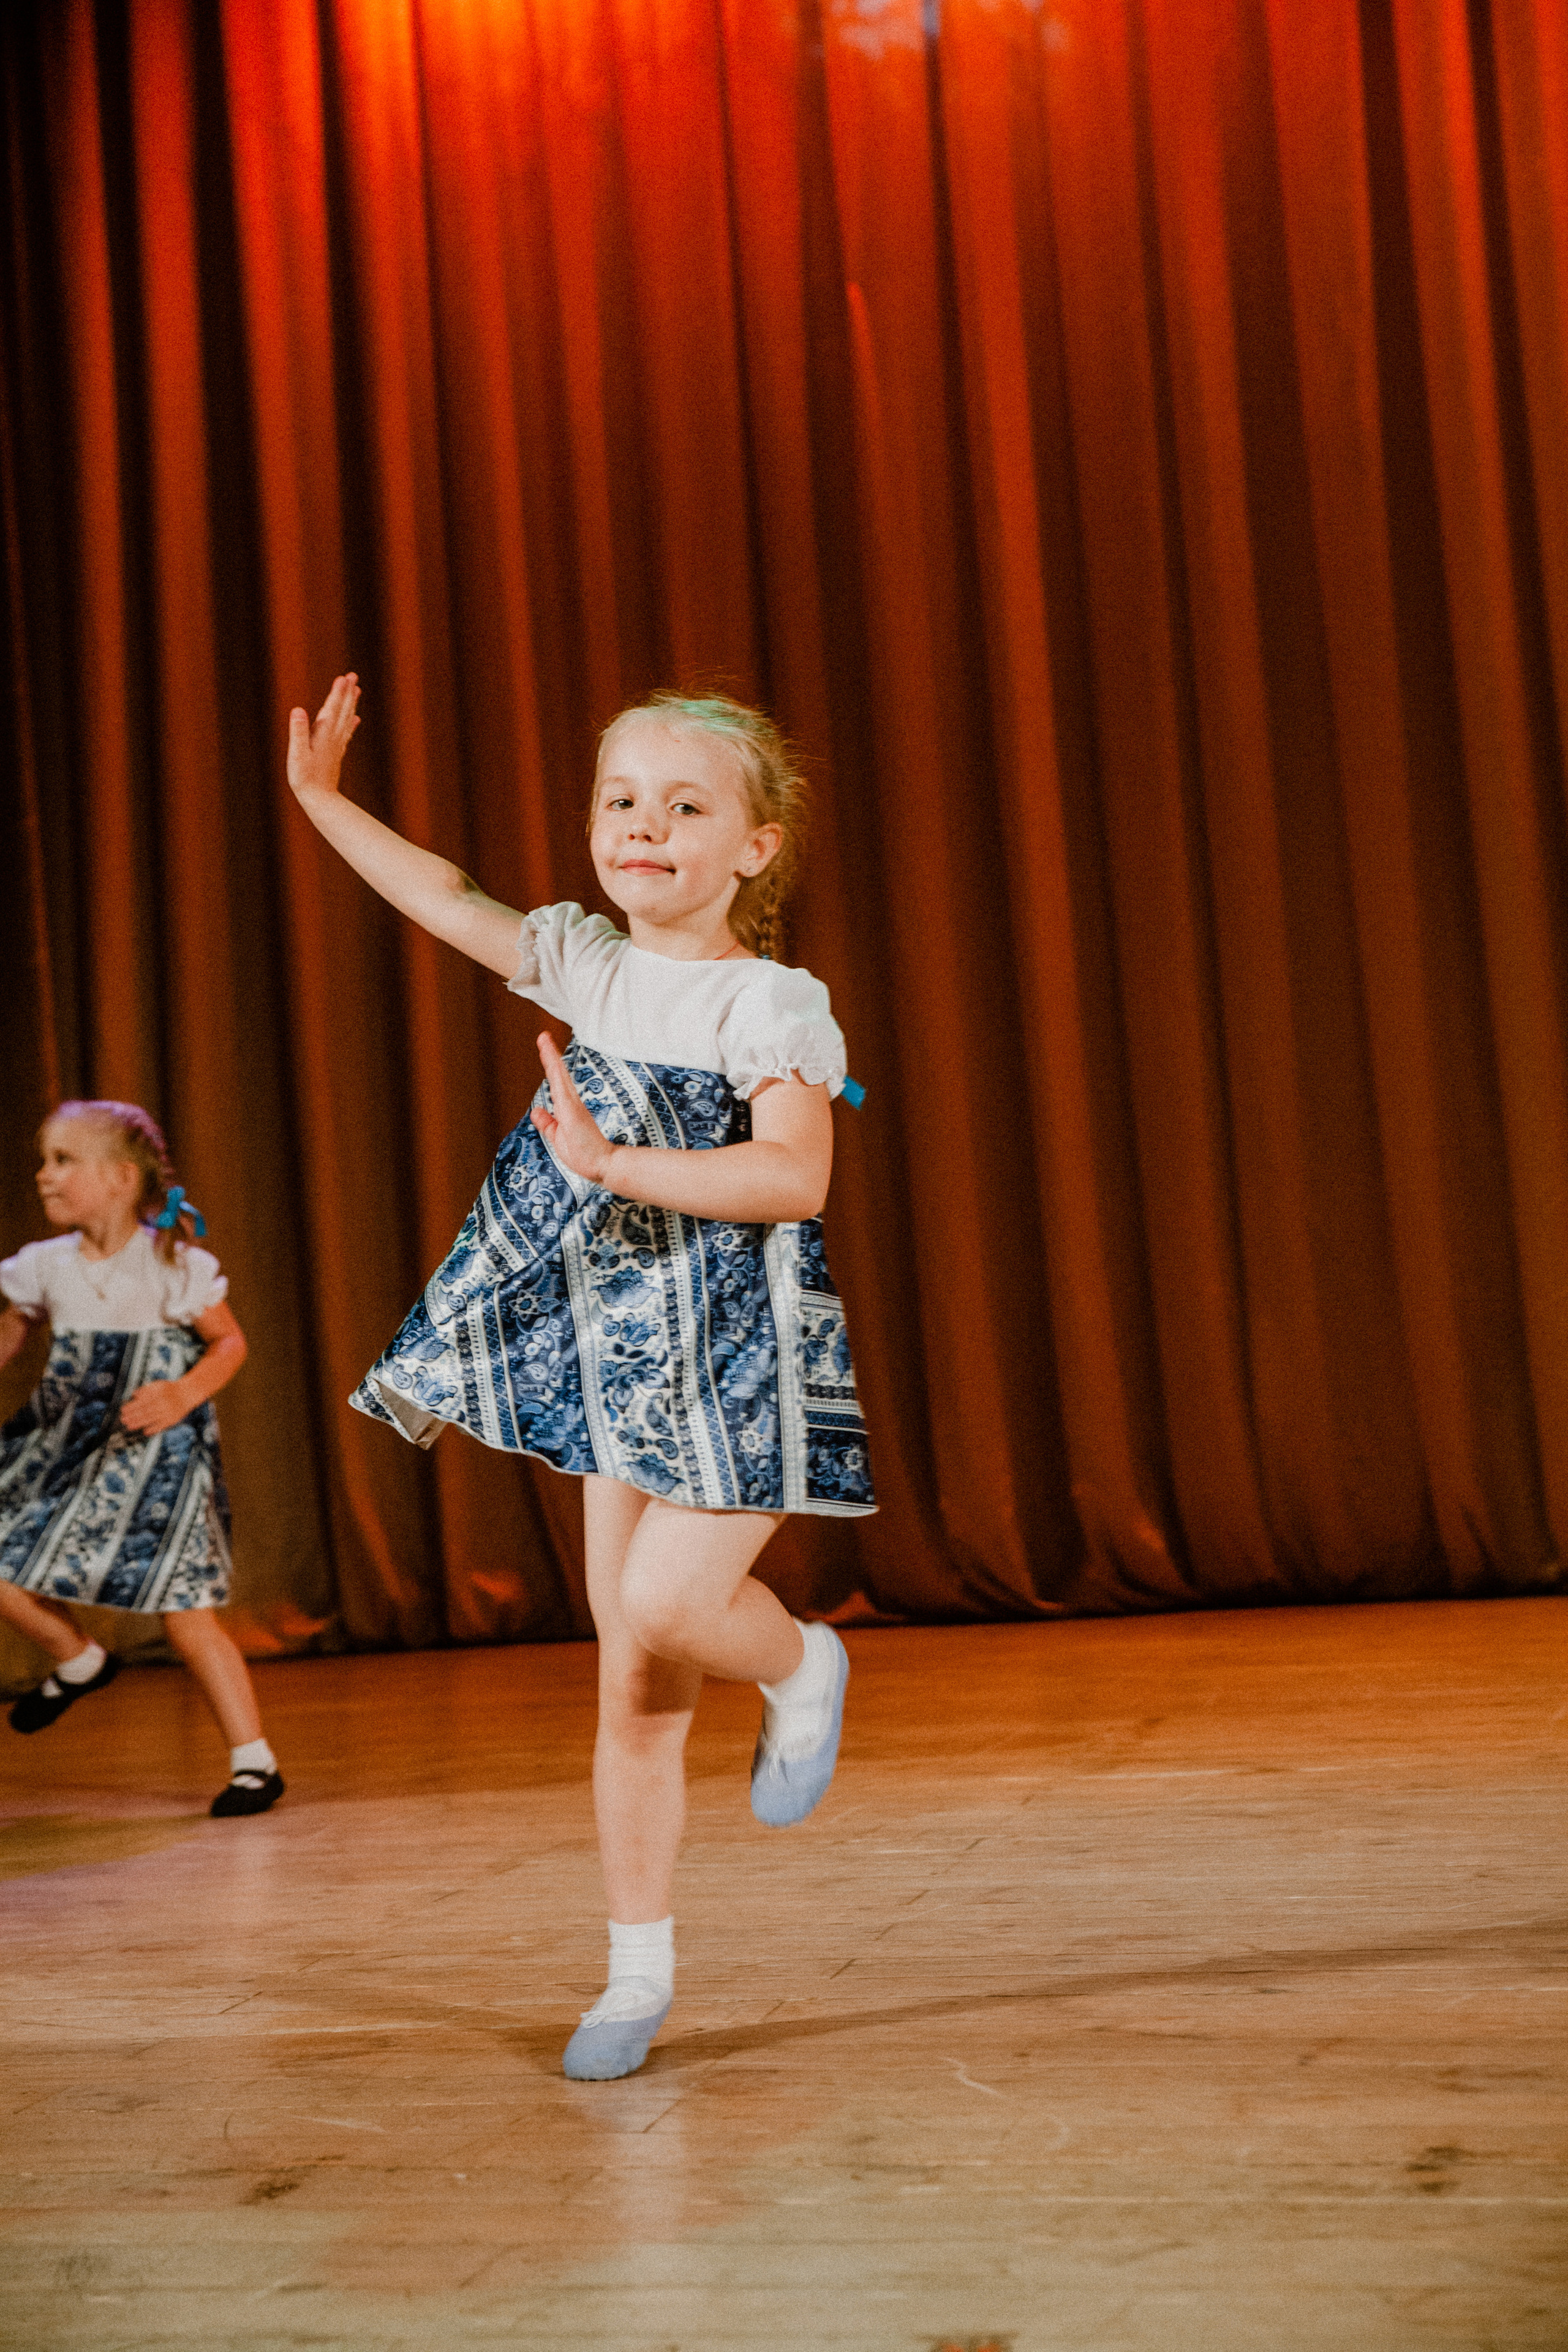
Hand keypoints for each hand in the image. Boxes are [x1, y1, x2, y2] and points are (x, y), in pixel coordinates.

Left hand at [120, 1379, 193, 1436]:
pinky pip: (162, 1426)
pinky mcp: (172, 1420)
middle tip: (123, 1420)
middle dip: (133, 1416)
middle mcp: (162, 1403)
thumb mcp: (158, 1385)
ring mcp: (167, 1412)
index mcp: (158, 1394)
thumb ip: (146, 1389)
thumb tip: (134, 1394)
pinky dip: (153, 1429)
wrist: (187, 1393)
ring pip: (151, 1419)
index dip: (132, 1407)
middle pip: (145, 1411)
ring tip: (130, 1426)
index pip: (142, 1402)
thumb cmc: (170, 1389)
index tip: (123, 1410)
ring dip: (139, 1423)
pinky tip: (145, 1432)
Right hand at [287, 673, 360, 798]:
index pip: (331, 709)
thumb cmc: (305, 779)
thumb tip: (298, 710)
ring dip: (351, 704)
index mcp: (323, 735)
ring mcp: (336, 745)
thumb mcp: (297, 755)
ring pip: (347, 720)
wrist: (320, 800)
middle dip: (347, 693)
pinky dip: (351, 723)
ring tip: (357, 690)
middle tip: (353, 675)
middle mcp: (333, 738)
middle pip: (342, 711)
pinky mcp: (335, 753)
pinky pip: (345, 734)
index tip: (344, 677)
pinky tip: (355, 719)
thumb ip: (298, 732)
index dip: (337, 693)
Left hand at [530, 1034, 616, 1186]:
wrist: (601, 1165)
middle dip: (550, 1054)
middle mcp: (571, 1103)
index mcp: (567, 1109)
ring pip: (559, 1076)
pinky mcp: (572, 1110)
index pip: (556, 1083)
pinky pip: (561, 1087)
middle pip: (558, 1074)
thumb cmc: (584, 1154)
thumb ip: (547, 1123)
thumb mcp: (557, 1137)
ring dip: (551, 1057)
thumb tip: (536, 1111)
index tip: (544, 1050)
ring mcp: (572, 1105)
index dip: (550, 1066)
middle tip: (542, 1036)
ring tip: (543, 1040)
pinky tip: (551, 1060)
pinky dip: (556, 1072)